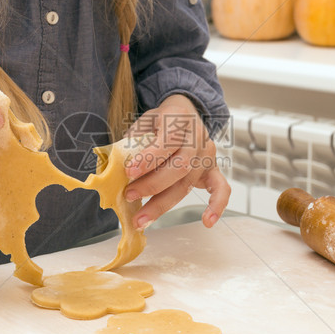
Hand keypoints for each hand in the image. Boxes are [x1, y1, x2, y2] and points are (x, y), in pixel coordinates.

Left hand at [123, 94, 230, 228]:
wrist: (185, 112)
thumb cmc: (159, 122)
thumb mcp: (143, 122)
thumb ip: (132, 142)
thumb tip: (113, 169)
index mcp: (179, 119)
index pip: (167, 141)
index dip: (148, 159)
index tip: (128, 172)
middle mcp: (198, 136)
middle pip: (179, 167)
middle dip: (151, 185)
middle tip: (129, 195)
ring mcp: (207, 154)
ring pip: (188, 183)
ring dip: (163, 204)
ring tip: (141, 219)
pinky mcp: (213, 169)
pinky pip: (221, 189)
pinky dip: (217, 206)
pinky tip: (207, 221)